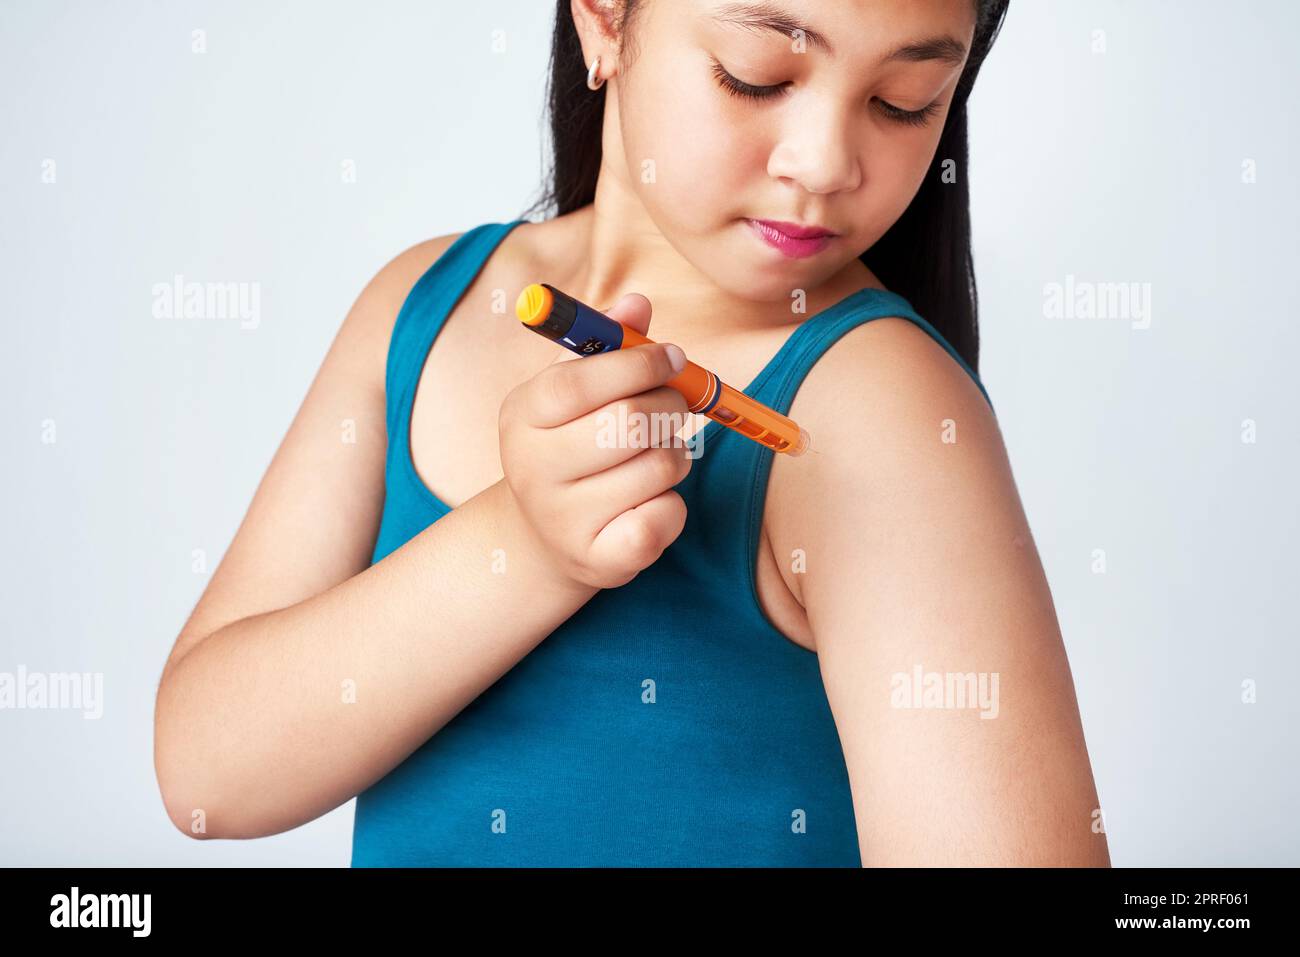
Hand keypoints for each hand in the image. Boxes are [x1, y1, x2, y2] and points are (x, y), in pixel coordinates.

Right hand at [498, 293, 691, 588]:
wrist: (543, 537)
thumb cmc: (572, 444)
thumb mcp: (577, 390)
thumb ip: (609, 343)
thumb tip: (637, 303)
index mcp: (522, 415)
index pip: (578, 384)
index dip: (636, 365)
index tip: (671, 358)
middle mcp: (531, 469)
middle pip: (626, 425)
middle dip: (668, 406)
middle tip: (674, 404)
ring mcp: (561, 519)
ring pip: (658, 469)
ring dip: (675, 455)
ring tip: (656, 457)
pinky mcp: (597, 561)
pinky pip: (665, 518)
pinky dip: (673, 505)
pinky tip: (650, 501)